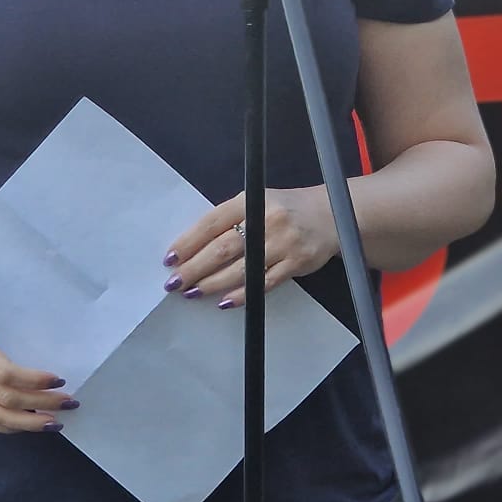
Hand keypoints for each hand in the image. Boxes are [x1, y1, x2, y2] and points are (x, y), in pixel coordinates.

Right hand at [0, 307, 74, 434]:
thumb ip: (13, 333)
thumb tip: (50, 353)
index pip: (5, 373)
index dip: (34, 381)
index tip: (59, 380)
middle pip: (4, 398)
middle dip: (39, 404)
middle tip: (68, 404)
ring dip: (27, 422)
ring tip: (53, 422)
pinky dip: (8, 426)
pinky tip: (29, 423)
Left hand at [164, 188, 339, 308]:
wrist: (332, 213)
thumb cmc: (285, 209)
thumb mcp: (258, 201)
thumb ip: (230, 219)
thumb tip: (193, 247)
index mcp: (250, 200)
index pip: (212, 223)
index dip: (188, 242)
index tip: (170, 258)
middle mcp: (266, 220)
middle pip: (223, 248)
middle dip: (194, 267)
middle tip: (174, 282)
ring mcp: (283, 243)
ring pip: (241, 268)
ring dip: (213, 283)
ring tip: (192, 293)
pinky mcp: (296, 262)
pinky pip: (264, 283)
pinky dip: (243, 294)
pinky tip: (224, 301)